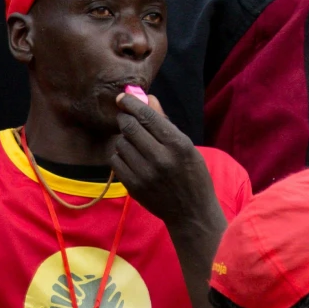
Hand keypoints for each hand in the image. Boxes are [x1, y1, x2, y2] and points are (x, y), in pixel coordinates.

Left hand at [111, 90, 224, 240]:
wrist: (190, 210)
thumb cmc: (193, 173)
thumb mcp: (186, 145)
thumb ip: (165, 122)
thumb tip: (148, 98)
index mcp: (178, 144)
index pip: (148, 117)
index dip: (132, 104)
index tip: (123, 96)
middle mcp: (160, 157)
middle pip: (130, 128)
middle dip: (125, 118)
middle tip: (125, 116)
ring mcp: (145, 173)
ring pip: (120, 144)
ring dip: (123, 138)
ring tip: (133, 141)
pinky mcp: (133, 186)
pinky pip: (115, 161)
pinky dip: (119, 154)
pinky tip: (129, 155)